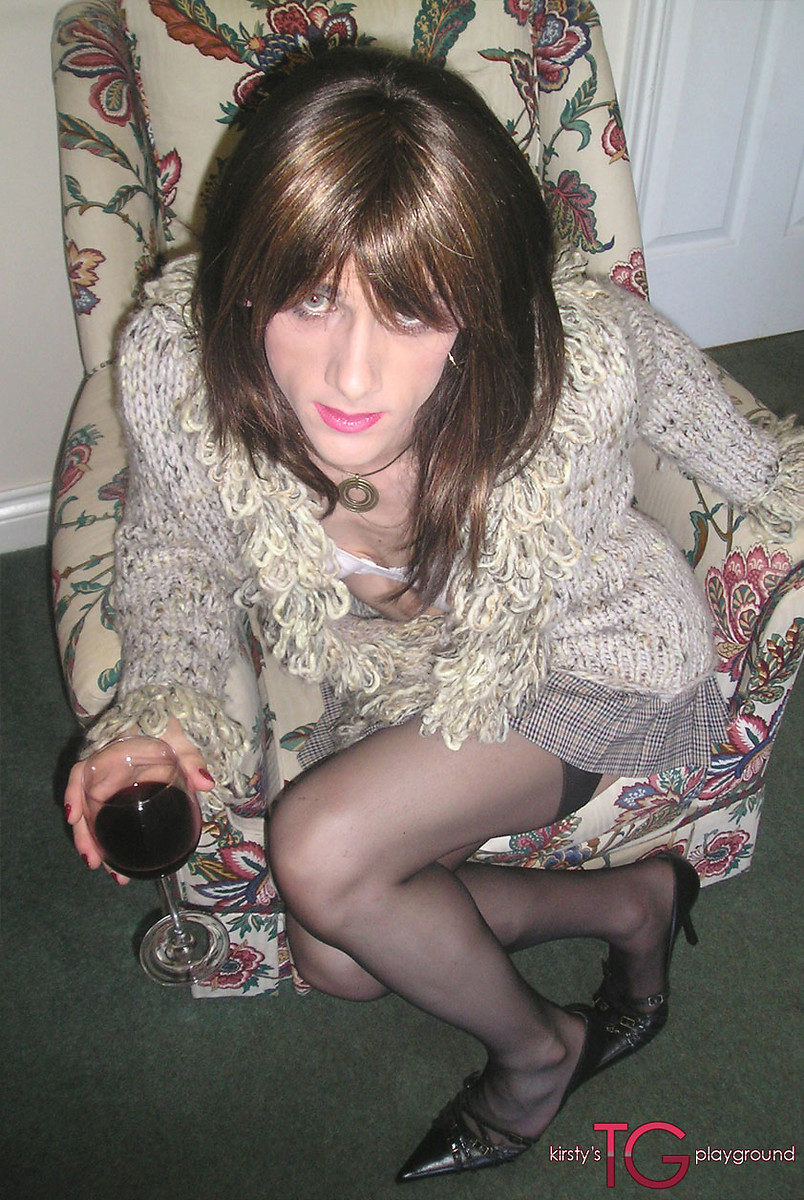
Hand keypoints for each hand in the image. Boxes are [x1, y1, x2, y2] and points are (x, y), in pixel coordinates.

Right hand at [63, 718, 215, 882]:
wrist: (166, 718)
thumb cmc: (166, 725)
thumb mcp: (179, 738)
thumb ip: (191, 758)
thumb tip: (205, 782)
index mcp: (113, 752)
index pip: (82, 771)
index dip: (73, 794)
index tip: (73, 818)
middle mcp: (106, 772)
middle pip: (85, 805)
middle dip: (86, 835)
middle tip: (95, 863)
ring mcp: (113, 786)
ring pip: (95, 817)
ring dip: (98, 845)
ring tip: (111, 873)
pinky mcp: (122, 797)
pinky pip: (109, 818)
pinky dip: (110, 839)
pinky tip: (117, 861)